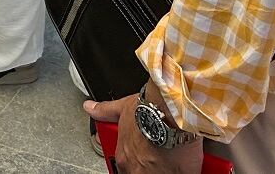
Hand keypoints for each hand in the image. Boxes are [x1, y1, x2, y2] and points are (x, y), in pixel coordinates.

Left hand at [85, 94, 201, 173]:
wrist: (168, 110)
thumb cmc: (147, 110)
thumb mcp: (122, 108)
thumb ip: (105, 111)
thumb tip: (90, 107)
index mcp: (124, 157)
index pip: (125, 167)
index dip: (136, 163)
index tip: (143, 158)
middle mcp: (137, 169)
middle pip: (141, 172)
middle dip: (150, 167)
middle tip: (159, 156)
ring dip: (165, 168)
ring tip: (171, 157)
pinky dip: (183, 169)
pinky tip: (184, 162)